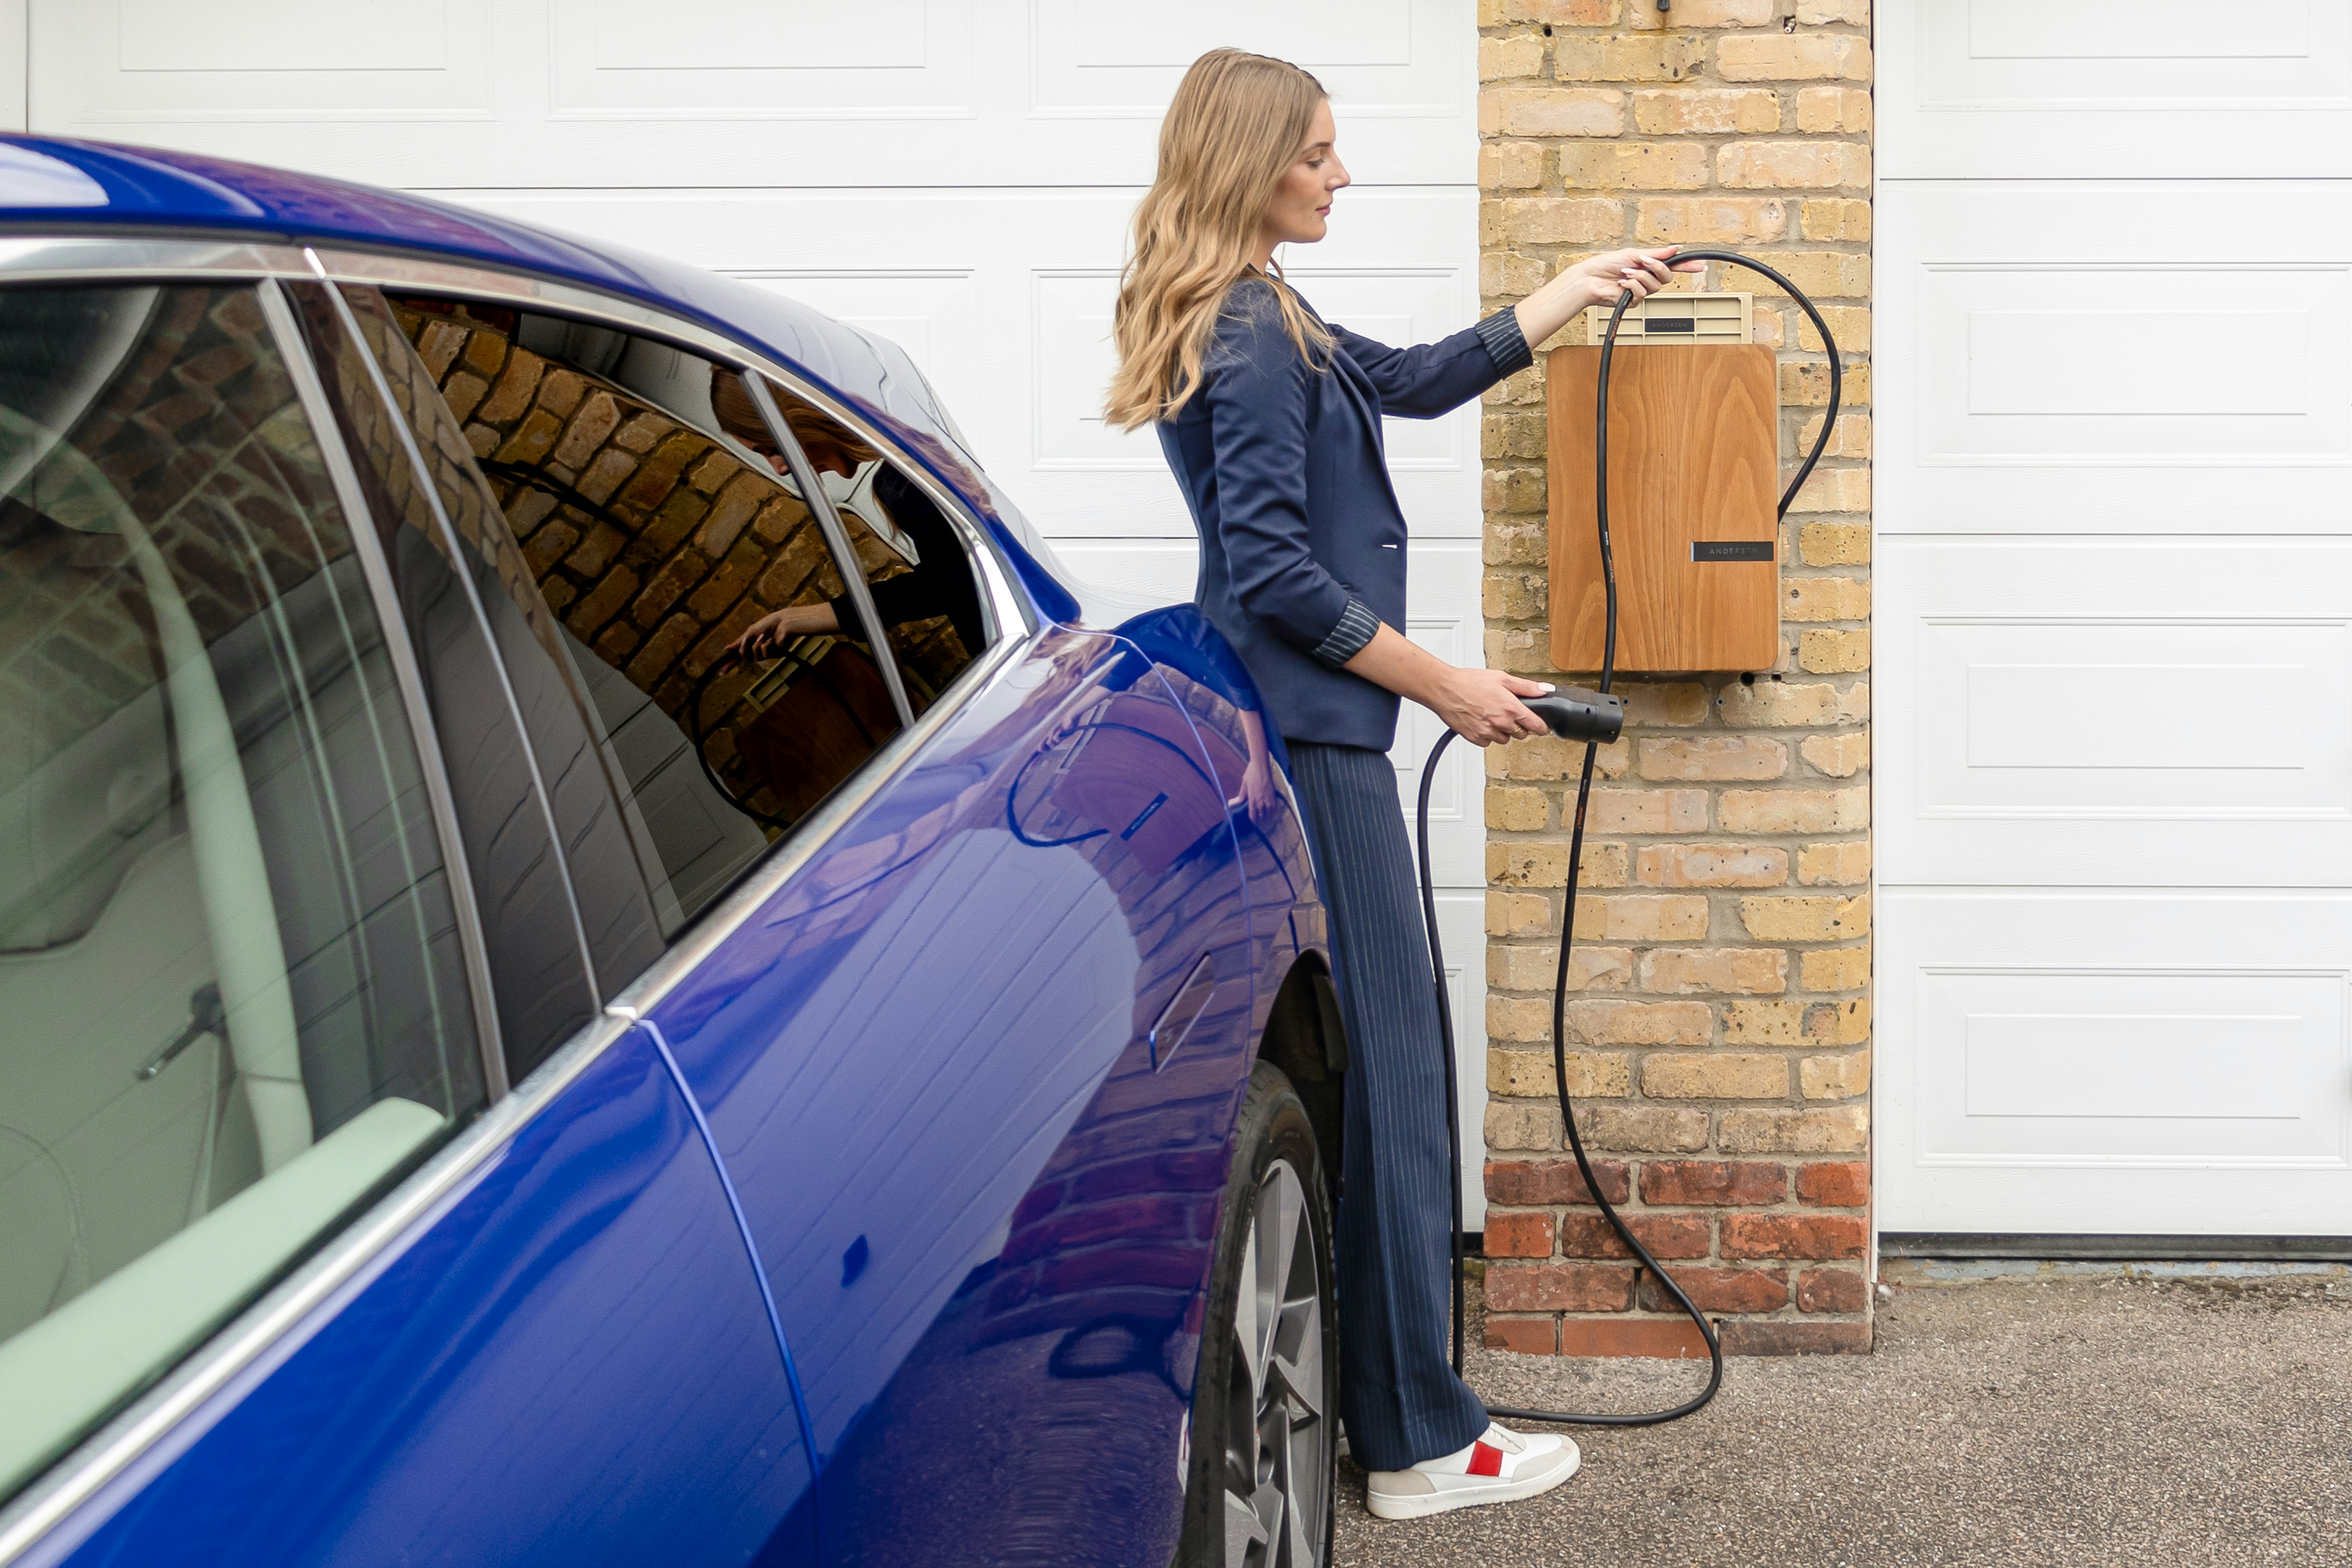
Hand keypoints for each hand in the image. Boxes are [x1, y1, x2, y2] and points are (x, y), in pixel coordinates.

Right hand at [726, 602, 835, 659]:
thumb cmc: (768, 624)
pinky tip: (772, 640)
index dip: (730, 664)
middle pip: (745, 657)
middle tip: (748, 639)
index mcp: (751, 643)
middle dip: (744, 648)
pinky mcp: (776, 655)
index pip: (739, 656)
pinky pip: (765, 654)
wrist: (784, 622)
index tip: (721, 672)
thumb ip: (739, 642)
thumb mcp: (750, 632)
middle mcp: (758, 649)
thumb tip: (725, 650)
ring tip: (764, 636)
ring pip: (755, 657)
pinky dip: (766, 646)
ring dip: (757, 646)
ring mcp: (767, 653)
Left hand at [1232, 753, 1278, 825]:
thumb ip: (1240, 796)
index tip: (1252, 822)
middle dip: (1259, 818)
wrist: (1261, 766)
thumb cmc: (1251, 774)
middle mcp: (1261, 801)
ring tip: (1264, 816)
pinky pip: (1274, 808)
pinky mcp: (1273, 795)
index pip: (1252, 816)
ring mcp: (1268, 799)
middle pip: (1261, 816)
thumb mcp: (1244, 785)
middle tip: (1258, 819)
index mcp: (1252, 800)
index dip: (1253, 820)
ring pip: (1268, 813)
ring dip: (1266, 815)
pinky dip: (1272, 811)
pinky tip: (1270, 811)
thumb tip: (1231, 804)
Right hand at [1430, 667, 1555, 747]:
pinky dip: (1487, 735)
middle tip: (1508, 714)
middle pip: (1521, 734)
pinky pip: (1488, 742)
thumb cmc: (1469, 682)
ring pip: (1504, 739)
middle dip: (1518, 726)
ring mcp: (1488, 732)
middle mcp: (1501, 723)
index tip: (1542, 727)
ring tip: (1492, 716)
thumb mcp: (1502, 678)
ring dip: (1503, 731)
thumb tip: (1546, 690)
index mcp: (1511, 708)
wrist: (1444, 689)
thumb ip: (1526, 687)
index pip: (1536, 726)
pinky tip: (1481, 721)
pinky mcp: (1475, 738)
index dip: (1541, 727)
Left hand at [1513, 246, 1705, 347]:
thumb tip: (1675, 248)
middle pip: (1667, 278)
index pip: (1672, 266)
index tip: (1700, 265)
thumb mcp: (1633, 254)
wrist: (1590, 278)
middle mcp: (1647, 279)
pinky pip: (1642, 294)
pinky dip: (1632, 286)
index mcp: (1648, 266)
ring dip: (1639, 277)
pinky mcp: (1632, 302)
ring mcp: (1641, 291)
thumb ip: (1656, 254)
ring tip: (1625, 274)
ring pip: (1655, 286)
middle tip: (1643, 262)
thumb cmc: (1606, 265)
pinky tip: (1621, 284)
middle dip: (1657, 268)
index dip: (1687, 266)